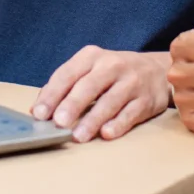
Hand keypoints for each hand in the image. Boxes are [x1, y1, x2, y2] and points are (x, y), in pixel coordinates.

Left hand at [32, 47, 169, 141]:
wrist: (157, 69)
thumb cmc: (113, 73)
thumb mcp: (89, 70)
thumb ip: (65, 87)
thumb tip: (37, 111)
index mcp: (91, 56)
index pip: (68, 73)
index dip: (52, 94)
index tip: (39, 114)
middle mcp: (112, 65)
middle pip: (89, 85)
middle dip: (72, 105)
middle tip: (59, 123)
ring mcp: (131, 82)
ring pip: (110, 101)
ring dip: (93, 119)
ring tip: (78, 136)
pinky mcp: (146, 99)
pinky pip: (131, 112)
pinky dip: (118, 124)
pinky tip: (106, 134)